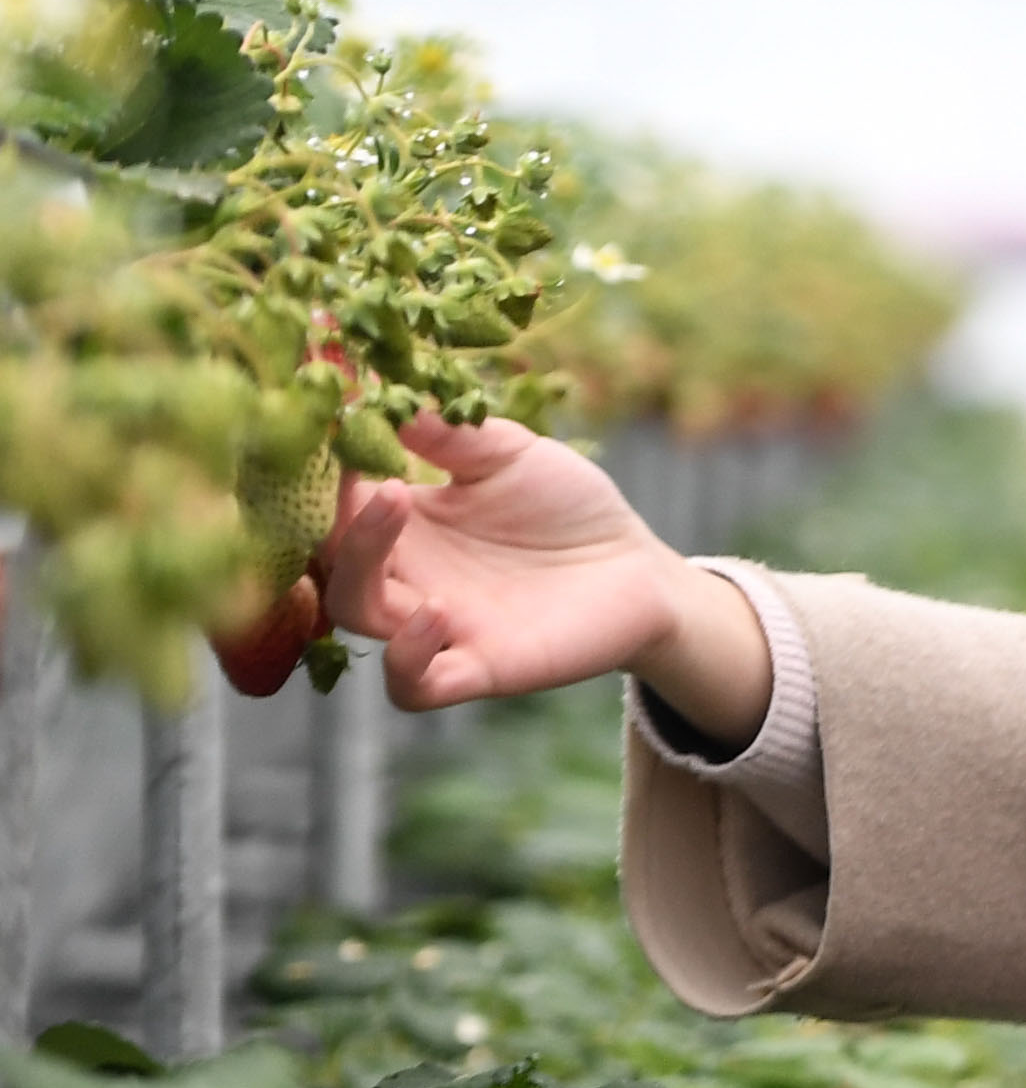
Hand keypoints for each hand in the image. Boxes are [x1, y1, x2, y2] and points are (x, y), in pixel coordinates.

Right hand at [321, 413, 768, 740]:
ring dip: (359, 571)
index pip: (335, 501)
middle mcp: (407, 575)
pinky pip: (414, 687)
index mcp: (405, 522)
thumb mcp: (513, 456)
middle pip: (331, 557)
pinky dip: (409, 659)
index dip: (326, 471)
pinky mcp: (479, 668)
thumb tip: (392, 401)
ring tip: (397, 512)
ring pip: (357, 614)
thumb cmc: (568, 508)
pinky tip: (437, 613)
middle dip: (339, 518)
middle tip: (378, 479)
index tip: (337, 425)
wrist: (637, 570)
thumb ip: (455, 435)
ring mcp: (438, 626)